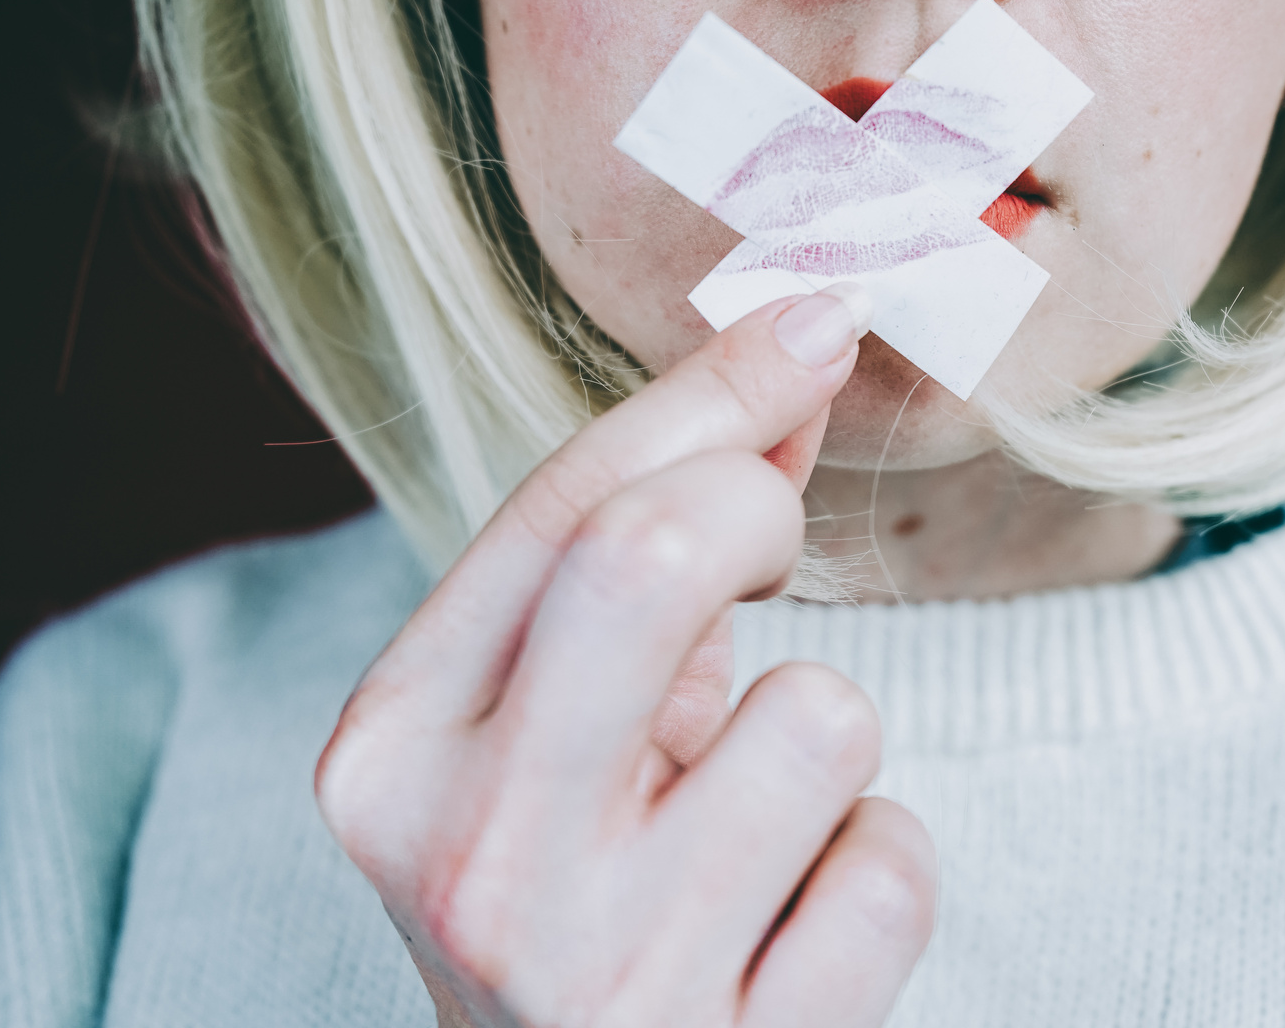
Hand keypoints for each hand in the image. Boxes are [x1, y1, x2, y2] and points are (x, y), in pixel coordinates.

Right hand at [315, 285, 935, 1027]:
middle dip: (752, 503)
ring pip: (821, 717)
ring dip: (824, 738)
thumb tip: (789, 354)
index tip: (816, 322)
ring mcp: (609, 976)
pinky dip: (870, 864)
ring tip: (760, 811)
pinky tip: (798, 914)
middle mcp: (474, 863)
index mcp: (394, 754)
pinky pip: (890, 866)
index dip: (711, 392)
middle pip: (652, 557)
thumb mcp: (555, 719)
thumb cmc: (572, 884)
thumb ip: (643, 546)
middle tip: (768, 547)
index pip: (562, 510)